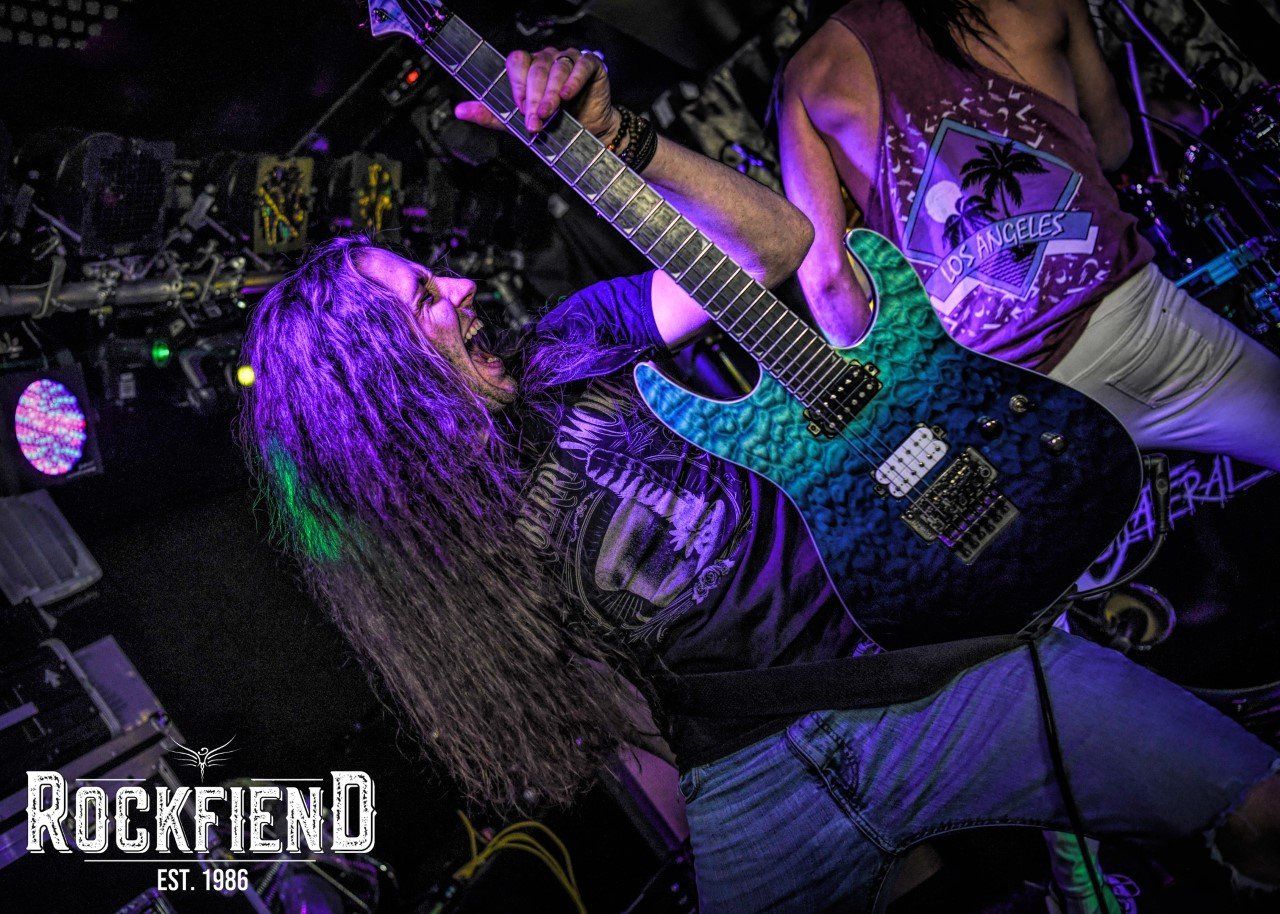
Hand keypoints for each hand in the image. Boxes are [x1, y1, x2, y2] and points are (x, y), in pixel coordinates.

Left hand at [455, 46, 619, 139]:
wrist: (589, 134)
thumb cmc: (554, 124)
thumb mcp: (517, 123)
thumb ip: (491, 114)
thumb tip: (459, 110)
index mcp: (529, 68)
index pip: (517, 61)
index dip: (517, 84)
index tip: (520, 109)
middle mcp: (547, 59)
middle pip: (536, 68)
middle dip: (534, 97)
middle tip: (534, 120)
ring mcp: (569, 60)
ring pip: (557, 68)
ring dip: (551, 93)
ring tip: (549, 113)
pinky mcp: (590, 66)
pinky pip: (581, 65)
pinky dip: (573, 80)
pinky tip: (568, 95)